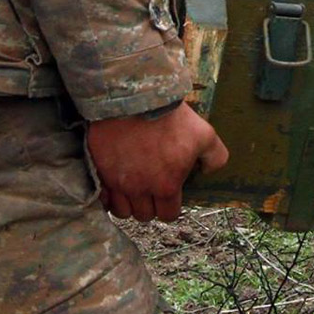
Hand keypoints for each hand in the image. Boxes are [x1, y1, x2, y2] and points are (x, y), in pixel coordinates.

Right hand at [86, 104, 228, 222]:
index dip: (170, 207)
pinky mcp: (98, 170)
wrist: (133, 97)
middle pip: (144, 215)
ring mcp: (116, 181)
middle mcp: (139, 189)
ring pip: (121, 211)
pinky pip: (102, 198)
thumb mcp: (204, 133)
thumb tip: (209, 171)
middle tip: (151, 188)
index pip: (168, 215)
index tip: (169, 194)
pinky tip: (115, 185)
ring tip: (133, 188)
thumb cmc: (169, 116)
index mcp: (165, 185)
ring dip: (128, 204)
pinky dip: (108, 197)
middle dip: (150, 206)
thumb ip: (214, 156)